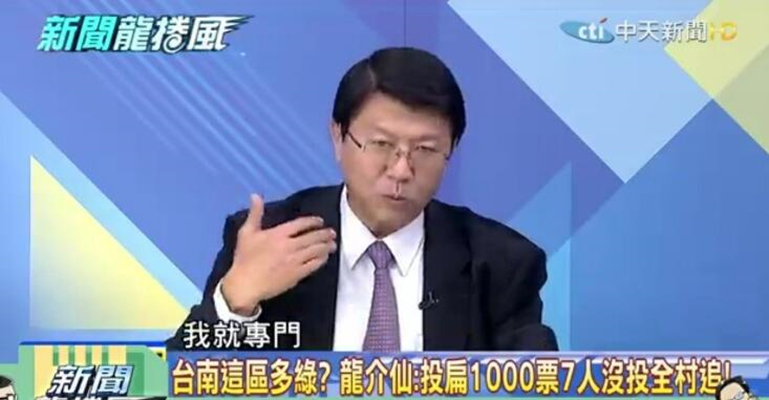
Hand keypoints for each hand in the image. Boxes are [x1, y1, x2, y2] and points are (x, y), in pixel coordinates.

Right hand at [221, 194, 336, 315]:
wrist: (245, 284)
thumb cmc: (244, 258)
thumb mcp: (246, 233)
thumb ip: (255, 213)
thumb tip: (256, 195)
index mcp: (278, 234)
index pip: (301, 224)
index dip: (313, 221)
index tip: (320, 221)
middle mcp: (289, 245)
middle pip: (312, 237)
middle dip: (324, 234)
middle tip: (332, 233)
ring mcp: (294, 260)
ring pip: (316, 250)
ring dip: (326, 246)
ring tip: (333, 244)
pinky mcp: (297, 274)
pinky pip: (313, 265)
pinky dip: (321, 259)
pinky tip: (325, 257)